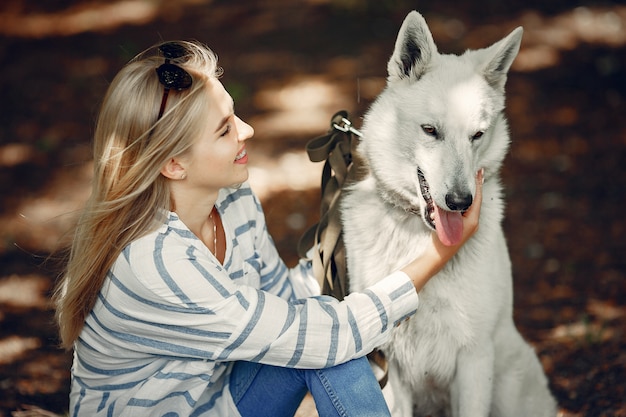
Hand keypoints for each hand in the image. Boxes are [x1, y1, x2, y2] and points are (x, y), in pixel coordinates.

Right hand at [402, 169, 483, 291]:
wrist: (437, 257)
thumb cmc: (442, 240)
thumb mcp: (445, 221)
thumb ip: (449, 209)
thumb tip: (449, 198)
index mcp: (473, 220)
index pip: (477, 198)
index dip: (477, 184)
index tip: (479, 172)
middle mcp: (473, 223)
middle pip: (475, 201)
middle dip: (474, 188)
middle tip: (474, 173)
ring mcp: (469, 227)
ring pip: (470, 206)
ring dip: (467, 196)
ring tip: (466, 183)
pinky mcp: (463, 228)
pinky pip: (464, 212)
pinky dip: (461, 204)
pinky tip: (457, 200)